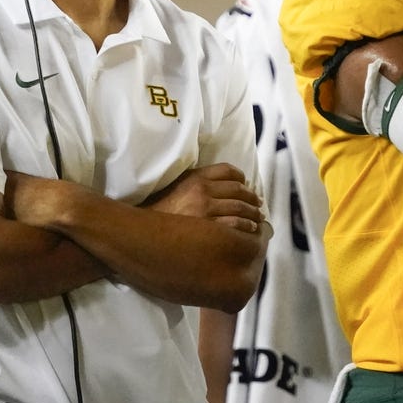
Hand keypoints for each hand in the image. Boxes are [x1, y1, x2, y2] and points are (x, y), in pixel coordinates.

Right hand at [143, 163, 262, 232]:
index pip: (228, 170)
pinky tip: (250, 230)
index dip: (241, 178)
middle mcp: (203, 191)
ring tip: (257, 219)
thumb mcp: (177, 186)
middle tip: (257, 205)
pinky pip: (235, 225)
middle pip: (239, 190)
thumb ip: (197, 180)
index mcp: (196, 177)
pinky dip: (246, 227)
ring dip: (253, 213)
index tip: (246, 186)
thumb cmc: (161, 210)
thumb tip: (223, 184)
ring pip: (240, 208)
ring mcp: (206, 210)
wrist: (145, 232)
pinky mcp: (208, 229)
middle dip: (252, 198)